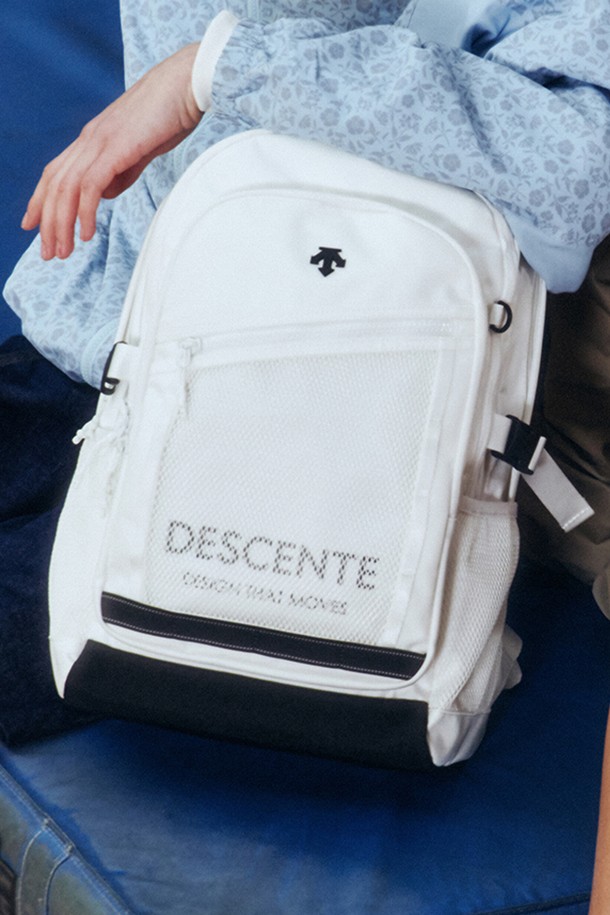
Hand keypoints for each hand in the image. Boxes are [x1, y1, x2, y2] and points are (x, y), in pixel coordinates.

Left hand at [21, 42, 201, 259]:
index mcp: (92, 138)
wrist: (185, 84)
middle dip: (48, 223)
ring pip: (67, 189)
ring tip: (65, 252)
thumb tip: (106, 194)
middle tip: (50, 253)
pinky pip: (90, 186)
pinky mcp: (116, 147)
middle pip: (54, 185)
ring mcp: (100, 142)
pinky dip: (85, 212)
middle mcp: (89, 139)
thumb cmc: (169, 115)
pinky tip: (87, 234)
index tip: (34, 227)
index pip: (56, 173)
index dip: (40, 201)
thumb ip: (121, 172)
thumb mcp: (140, 150)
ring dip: (62, 224)